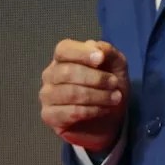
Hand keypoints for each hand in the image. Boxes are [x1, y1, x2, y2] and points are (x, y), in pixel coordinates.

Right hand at [39, 38, 128, 154]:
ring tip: (115, 98)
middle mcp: (50, 75)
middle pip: (67, 72)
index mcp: (63, 58)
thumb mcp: (117, 66)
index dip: (82, 53)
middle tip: (114, 84)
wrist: (110, 118)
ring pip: (70, 93)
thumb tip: (94, 46)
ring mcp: (47, 96)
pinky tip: (103, 110)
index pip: (64, 49)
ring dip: (98, 96)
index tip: (101, 59)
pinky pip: (71, 112)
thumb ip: (108, 52)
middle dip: (96, 78)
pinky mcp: (49, 116)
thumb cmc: (109, 88)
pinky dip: (92, 111)